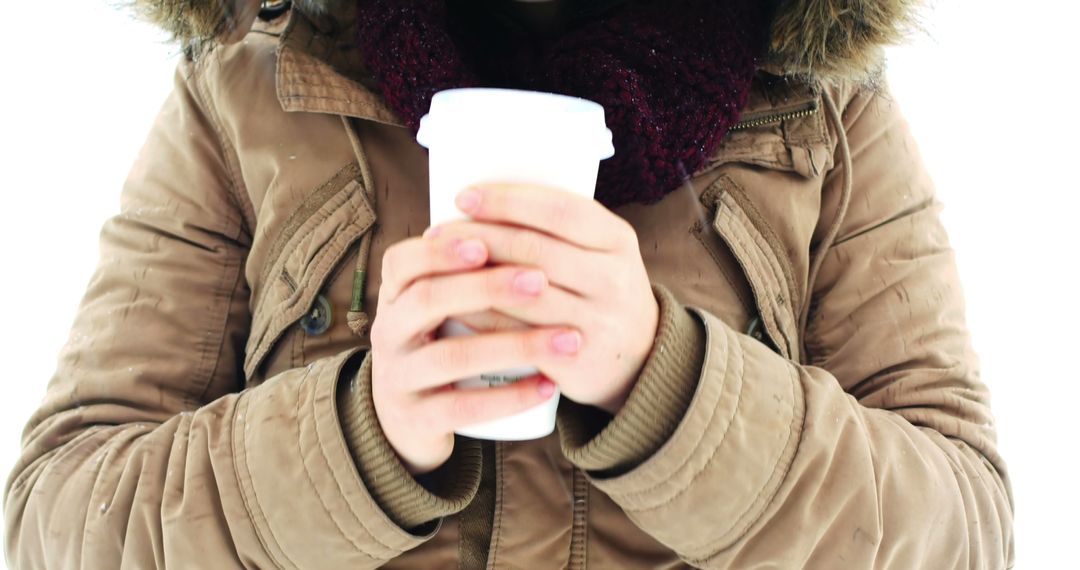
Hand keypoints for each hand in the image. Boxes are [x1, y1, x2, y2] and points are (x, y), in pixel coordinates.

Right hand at [369, 229, 579, 474]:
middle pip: (427, 300)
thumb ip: (469, 270)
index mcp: (395, 296)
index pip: (402, 261)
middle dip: (486, 286)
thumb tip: (535, 217)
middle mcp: (388, 333)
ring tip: (567, 339)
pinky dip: (509, 398)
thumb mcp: (440, 306)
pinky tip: (548, 386)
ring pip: (451, 357)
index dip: (440, 250)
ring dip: (514, 345)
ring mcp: (399, 378)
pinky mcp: (416, 419)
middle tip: (540, 280)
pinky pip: (462, 407)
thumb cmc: (440, 344)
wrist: (408, 420)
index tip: (485, 241)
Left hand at [429, 183, 659, 413]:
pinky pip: (518, 333)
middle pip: (534, 249)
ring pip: (522, 292)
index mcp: (618, 239)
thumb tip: (480, 202)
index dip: (508, 201)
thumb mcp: (600, 252)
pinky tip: (455, 305)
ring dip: (473, 276)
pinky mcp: (578, 359)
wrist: (641, 358)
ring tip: (438, 266)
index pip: (559, 210)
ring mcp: (599, 321)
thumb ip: (557, 230)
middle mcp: (614, 279)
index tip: (464, 196)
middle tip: (439, 232)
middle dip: (480, 236)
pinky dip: (481, 317)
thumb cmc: (599, 291)